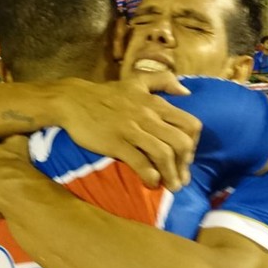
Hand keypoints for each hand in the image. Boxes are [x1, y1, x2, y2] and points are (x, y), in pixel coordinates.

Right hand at [54, 75, 198, 190]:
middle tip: (181, 177)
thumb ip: (163, 81)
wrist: (73, 100)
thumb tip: (187, 93)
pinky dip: (150, 176)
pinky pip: (140, 162)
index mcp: (155, 103)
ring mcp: (132, 130)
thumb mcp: (137, 81)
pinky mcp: (116, 143)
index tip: (187, 157)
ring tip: (171, 186)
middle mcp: (148, 116)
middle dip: (185, 165)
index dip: (194, 144)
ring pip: (163, 155)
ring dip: (171, 175)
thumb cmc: (106, 94)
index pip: (190, 124)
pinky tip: (151, 183)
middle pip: (181, 143)